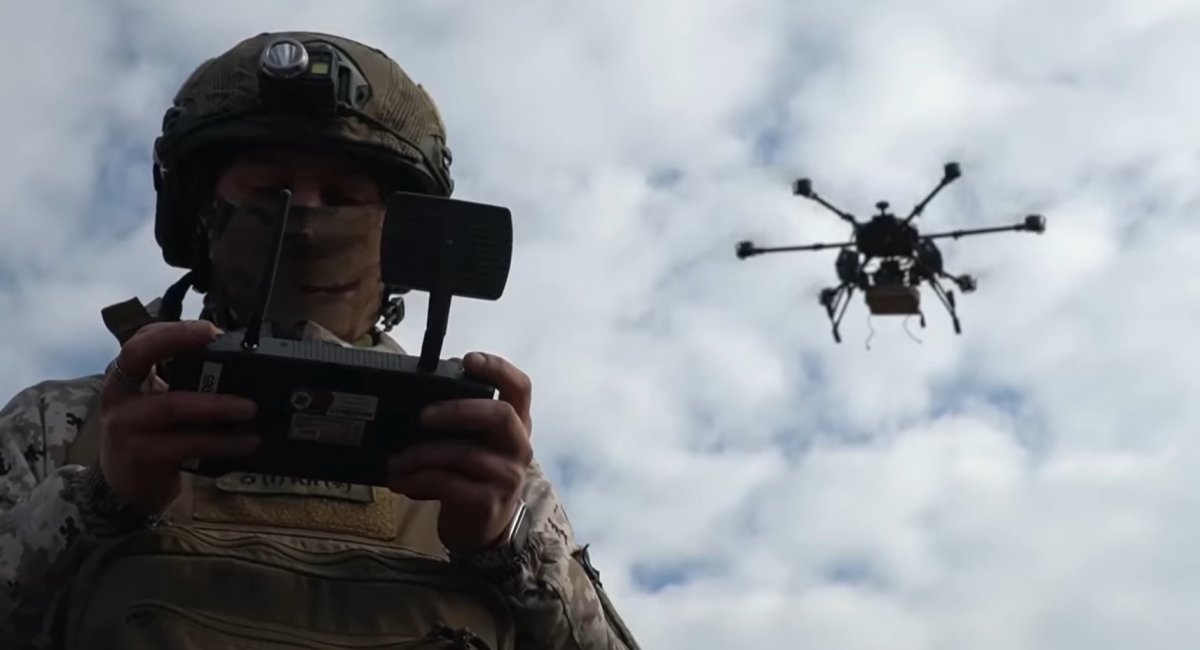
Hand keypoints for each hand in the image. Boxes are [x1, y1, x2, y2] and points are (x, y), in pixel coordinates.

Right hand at [98, 320, 260, 512]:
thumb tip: (243, 368)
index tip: (210, 328)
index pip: (141, 339)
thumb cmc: (152, 438)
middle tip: (219, 339)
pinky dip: (220, 442)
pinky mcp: (141, 455)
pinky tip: (245, 443)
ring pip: (173, 405)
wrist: (126, 490)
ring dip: (217, 404)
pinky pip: (185, 444)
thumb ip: (186, 385)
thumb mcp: (160, 405)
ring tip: (251, 408)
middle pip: (140, 356)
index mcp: (126, 377)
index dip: (172, 329)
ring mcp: (125, 425)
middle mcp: (119, 395)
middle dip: (177, 340)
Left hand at [387, 352, 533, 552]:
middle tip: (422, 416)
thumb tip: (413, 397)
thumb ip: (460, 420)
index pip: (520, 387)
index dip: (497, 368)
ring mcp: (507, 476)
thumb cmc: (471, 474)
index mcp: (516, 423)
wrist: (481, 528)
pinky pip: (449, 484)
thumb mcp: (473, 442)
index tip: (468, 360)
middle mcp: (518, 446)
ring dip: (421, 455)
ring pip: (464, 454)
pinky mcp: (488, 502)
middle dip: (457, 410)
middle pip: (500, 414)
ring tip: (395, 461)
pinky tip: (401, 482)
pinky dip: (419, 480)